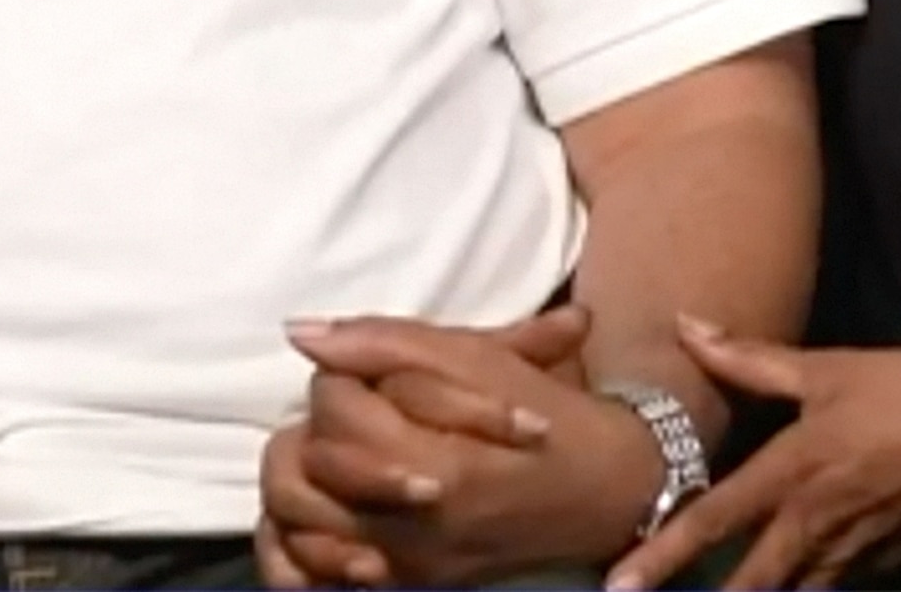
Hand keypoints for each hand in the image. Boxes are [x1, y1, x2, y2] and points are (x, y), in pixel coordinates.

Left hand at [262, 306, 657, 585]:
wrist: (603, 490)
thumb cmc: (544, 411)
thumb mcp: (474, 357)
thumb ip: (383, 342)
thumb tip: (297, 333)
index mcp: (437, 467)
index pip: (334, 407)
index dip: (345, 374)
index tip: (375, 370)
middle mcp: (414, 529)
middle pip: (311, 462)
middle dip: (328, 422)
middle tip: (363, 406)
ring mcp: (407, 565)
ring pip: (305, 519)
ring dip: (312, 475)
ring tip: (345, 446)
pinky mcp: (408, 583)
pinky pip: (322, 569)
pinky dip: (315, 535)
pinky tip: (340, 499)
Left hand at [608, 319, 900, 591]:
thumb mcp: (828, 366)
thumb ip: (752, 358)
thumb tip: (688, 327)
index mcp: (794, 472)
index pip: (714, 520)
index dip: (663, 553)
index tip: (622, 583)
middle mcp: (817, 520)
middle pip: (751, 578)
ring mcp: (857, 546)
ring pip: (797, 588)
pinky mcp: (891, 553)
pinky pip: (839, 580)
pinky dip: (813, 585)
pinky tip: (802, 580)